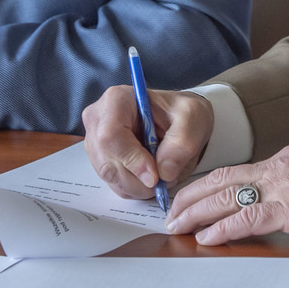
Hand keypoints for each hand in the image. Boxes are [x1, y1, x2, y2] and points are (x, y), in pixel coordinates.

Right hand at [82, 86, 212, 199]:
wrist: (179, 119)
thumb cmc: (181, 112)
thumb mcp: (193, 118)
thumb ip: (182, 142)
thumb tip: (163, 172)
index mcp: (117, 99)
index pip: (111, 135)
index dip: (131, 159)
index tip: (155, 175)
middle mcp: (99, 119)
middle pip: (107, 161)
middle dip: (138, 179)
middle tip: (164, 180)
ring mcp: (96, 141)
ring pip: (110, 176)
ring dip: (138, 186)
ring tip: (162, 175)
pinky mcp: (101, 159)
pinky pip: (114, 183)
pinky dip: (135, 188)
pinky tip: (151, 176)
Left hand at [165, 145, 288, 244]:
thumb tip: (283, 202)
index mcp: (288, 159)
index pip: (237, 170)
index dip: (208, 184)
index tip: (190, 196)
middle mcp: (280, 167)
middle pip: (222, 178)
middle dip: (191, 196)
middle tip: (169, 212)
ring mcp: (285, 186)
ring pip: (227, 195)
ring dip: (196, 211)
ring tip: (175, 225)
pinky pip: (247, 217)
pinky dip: (222, 228)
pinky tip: (206, 237)